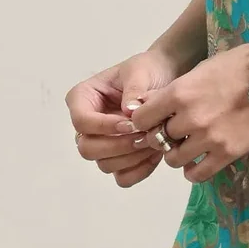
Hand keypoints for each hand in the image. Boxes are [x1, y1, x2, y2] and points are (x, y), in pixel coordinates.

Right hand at [68, 50, 183, 190]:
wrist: (167, 81)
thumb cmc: (148, 71)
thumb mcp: (140, 71)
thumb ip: (133, 89)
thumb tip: (128, 111)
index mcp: (83, 99)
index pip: (81, 121)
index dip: (104, 127)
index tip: (130, 124)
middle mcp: (88, 125)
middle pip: (88, 148)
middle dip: (118, 146)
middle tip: (144, 136)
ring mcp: (102, 144)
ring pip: (105, 165)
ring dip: (131, 158)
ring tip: (154, 142)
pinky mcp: (120, 159)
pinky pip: (122, 177)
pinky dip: (139, 170)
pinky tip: (155, 155)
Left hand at [129, 44, 248, 183]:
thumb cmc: (243, 65)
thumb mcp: (203, 69)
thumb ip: (179, 89)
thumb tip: (157, 104)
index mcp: (179, 92)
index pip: (141, 118)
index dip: (144, 120)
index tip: (152, 120)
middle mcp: (189, 118)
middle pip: (157, 138)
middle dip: (162, 136)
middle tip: (173, 132)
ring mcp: (208, 138)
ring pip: (174, 159)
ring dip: (177, 154)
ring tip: (188, 146)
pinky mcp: (227, 154)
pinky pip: (197, 173)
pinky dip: (193, 171)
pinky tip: (199, 162)